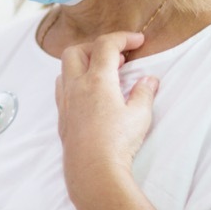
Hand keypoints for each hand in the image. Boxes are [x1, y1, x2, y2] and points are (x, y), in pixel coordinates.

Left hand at [55, 31, 159, 184]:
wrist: (93, 172)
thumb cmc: (117, 143)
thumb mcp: (140, 116)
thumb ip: (144, 93)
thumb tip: (149, 80)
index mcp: (96, 80)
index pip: (105, 46)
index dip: (122, 37)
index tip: (137, 40)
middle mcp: (76, 87)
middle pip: (75, 51)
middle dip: (95, 47)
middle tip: (117, 56)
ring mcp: (65, 102)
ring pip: (65, 70)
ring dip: (82, 64)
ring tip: (104, 74)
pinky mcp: (62, 118)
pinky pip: (62, 89)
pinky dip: (74, 82)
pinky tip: (89, 94)